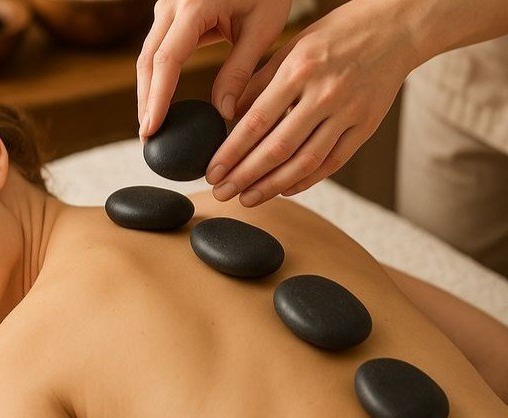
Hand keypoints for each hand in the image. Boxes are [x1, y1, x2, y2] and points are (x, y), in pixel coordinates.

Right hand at [136, 0, 293, 138]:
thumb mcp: (261, 28)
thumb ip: (240, 71)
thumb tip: (222, 113)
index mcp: (194, 4)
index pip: (167, 61)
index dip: (157, 98)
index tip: (152, 129)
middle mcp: (172, 2)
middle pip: (148, 61)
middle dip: (146, 102)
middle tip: (148, 138)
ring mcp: (167, 5)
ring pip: (148, 56)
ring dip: (148, 92)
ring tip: (152, 127)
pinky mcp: (169, 12)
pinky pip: (157, 49)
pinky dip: (156, 78)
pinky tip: (160, 103)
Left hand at [204, 0, 421, 205]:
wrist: (397, 25)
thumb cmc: (338, 34)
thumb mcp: (292, 47)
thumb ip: (259, 83)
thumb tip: (227, 117)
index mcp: (299, 69)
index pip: (256, 121)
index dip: (231, 152)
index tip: (212, 172)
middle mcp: (324, 93)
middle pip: (277, 148)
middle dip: (244, 176)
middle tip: (222, 193)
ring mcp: (348, 112)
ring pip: (304, 162)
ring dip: (271, 186)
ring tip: (247, 198)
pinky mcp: (366, 126)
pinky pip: (332, 163)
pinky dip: (306, 180)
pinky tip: (283, 189)